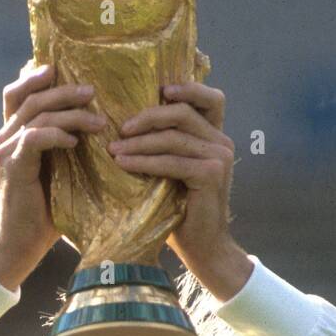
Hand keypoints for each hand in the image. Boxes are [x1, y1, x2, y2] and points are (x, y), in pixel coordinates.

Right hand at [0, 63, 106, 290]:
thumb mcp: (57, 173)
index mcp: (12, 135)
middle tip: (92, 91)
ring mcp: (6, 150)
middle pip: (31, 96)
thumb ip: (64, 149)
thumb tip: (96, 130)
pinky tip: (74, 142)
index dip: (36, 76)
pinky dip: (55, 135)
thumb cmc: (43, 213)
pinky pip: (34, 138)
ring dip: (70, 113)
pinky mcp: (13, 166)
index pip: (18, 92)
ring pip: (36, 114)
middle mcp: (4, 137)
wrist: (20, 244)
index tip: (64, 70)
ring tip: (97, 120)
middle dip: (63, 90)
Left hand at [107, 80, 249, 297]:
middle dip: (147, 116)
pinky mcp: (210, 174)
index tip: (159, 89)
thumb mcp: (173, 172)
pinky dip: (144, 161)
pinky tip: (123, 163)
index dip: (187, 88)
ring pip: (173, 137)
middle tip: (119, 127)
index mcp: (216, 136)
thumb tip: (127, 124)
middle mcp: (222, 142)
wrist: (203, 247)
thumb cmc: (181, 212)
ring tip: (113, 149)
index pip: (210, 99)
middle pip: (182, 113)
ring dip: (139, 142)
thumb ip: (165, 147)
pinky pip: (171, 161)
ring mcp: (219, 157)